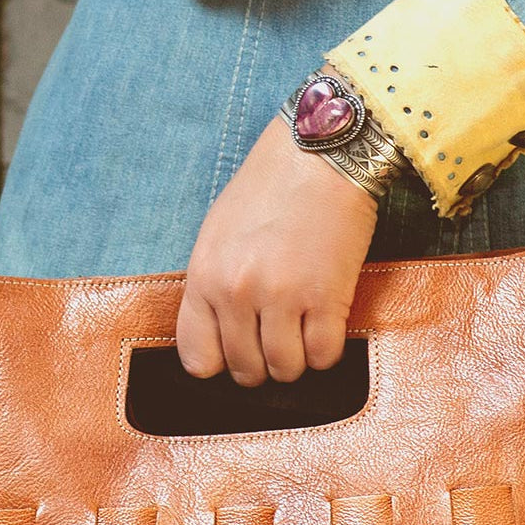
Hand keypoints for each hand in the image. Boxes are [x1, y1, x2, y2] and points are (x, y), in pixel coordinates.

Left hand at [176, 66, 379, 386]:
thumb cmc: (269, 189)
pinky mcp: (327, 296)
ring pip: (286, 369)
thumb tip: (219, 340)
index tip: (237, 352)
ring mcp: (282, 297)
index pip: (198, 358)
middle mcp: (237, 292)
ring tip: (302, 333)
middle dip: (263, 364)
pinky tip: (326, 325)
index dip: (220, 363)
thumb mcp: (217, 235)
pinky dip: (326, 351)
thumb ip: (212, 287)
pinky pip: (323, 356)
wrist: (321, 154)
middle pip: (245, 370)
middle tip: (277, 339)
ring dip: (297, 360)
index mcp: (205, 276)